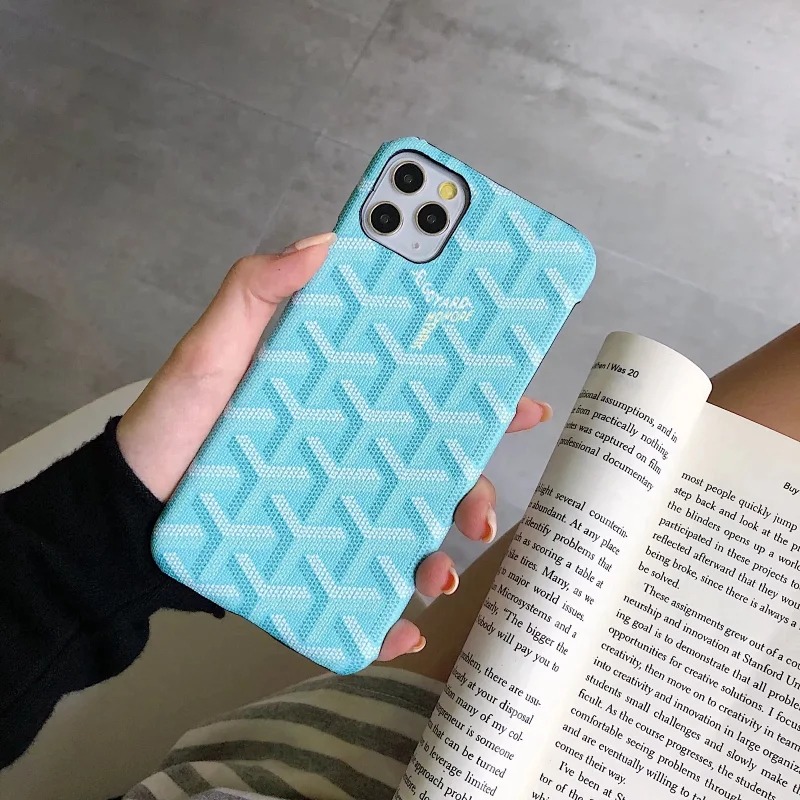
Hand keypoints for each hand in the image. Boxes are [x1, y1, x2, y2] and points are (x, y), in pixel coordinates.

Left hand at [117, 234, 551, 660]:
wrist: (128, 512)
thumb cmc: (174, 425)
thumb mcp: (211, 349)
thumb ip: (256, 290)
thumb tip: (327, 242)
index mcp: (344, 402)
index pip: (424, 393)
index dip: (480, 394)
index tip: (523, 400)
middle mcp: (351, 457)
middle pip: (434, 471)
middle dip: (476, 490)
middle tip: (483, 510)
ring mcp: (336, 512)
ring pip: (411, 535)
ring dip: (440, 560)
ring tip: (437, 575)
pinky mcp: (314, 562)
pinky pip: (364, 593)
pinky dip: (391, 618)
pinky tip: (401, 627)